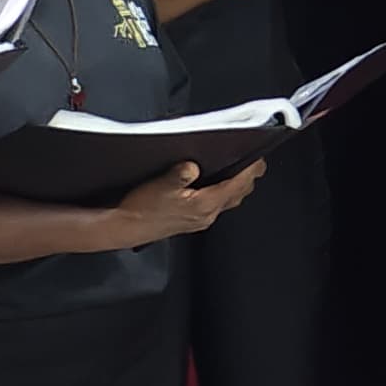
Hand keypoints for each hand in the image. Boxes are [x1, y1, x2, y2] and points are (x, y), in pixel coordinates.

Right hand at [109, 159, 263, 243]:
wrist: (126, 227)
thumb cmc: (142, 208)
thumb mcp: (161, 184)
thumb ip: (181, 172)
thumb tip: (194, 165)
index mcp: (205, 204)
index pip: (239, 185)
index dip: (251, 170)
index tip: (259, 157)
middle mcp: (208, 214)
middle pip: (239, 193)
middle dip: (248, 177)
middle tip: (252, 160)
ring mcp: (201, 219)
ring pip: (229, 200)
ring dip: (237, 185)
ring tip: (238, 169)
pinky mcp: (192, 220)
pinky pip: (217, 204)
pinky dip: (223, 192)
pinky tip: (215, 184)